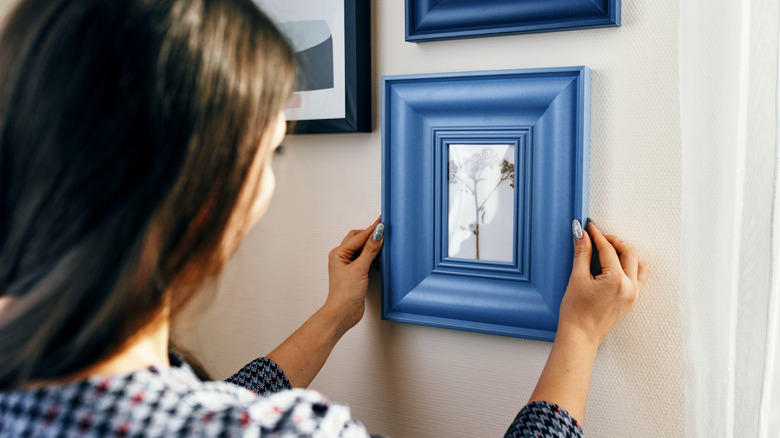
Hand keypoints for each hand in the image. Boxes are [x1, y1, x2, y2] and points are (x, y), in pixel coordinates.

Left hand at [325, 217, 383, 330]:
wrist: (343, 313)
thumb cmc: (345, 294)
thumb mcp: (360, 269)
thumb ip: (370, 250)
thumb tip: (377, 233)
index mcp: (338, 253)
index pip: (359, 236)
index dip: (372, 229)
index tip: (383, 221)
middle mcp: (341, 257)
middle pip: (358, 239)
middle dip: (370, 235)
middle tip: (384, 230)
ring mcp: (348, 265)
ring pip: (361, 248)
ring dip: (372, 245)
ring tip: (384, 243)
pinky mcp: (354, 273)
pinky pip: (364, 258)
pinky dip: (372, 256)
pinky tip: (379, 259)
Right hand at [558, 221, 648, 347]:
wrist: (580, 337)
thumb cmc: (576, 313)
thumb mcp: (576, 278)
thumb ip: (582, 253)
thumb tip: (582, 235)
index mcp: (616, 280)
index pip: (608, 249)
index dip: (597, 236)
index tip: (589, 228)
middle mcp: (629, 287)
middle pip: (628, 253)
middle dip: (613, 241)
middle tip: (598, 237)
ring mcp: (633, 295)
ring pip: (638, 264)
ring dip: (625, 253)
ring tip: (609, 250)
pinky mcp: (631, 301)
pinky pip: (638, 277)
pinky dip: (630, 266)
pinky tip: (616, 265)